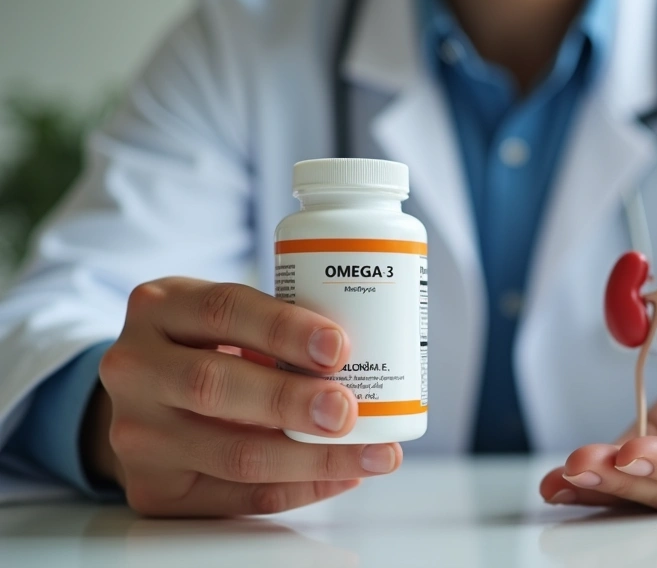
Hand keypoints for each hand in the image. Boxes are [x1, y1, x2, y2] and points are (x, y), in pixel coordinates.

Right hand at [85, 277, 402, 516]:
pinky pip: (238, 497)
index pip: (222, 310)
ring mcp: (137, 433)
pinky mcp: (153, 488)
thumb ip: (276, 330)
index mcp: (160, 308)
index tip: (339, 346)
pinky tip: (343, 477)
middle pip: (214, 385)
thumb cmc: (206, 348)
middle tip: (348, 409)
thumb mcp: (223, 319)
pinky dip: (301, 488)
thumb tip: (368, 356)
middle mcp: (134, 368)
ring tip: (373, 454)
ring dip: (314, 458)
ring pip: (233, 452)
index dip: (284, 328)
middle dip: (291, 400)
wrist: (145, 402)